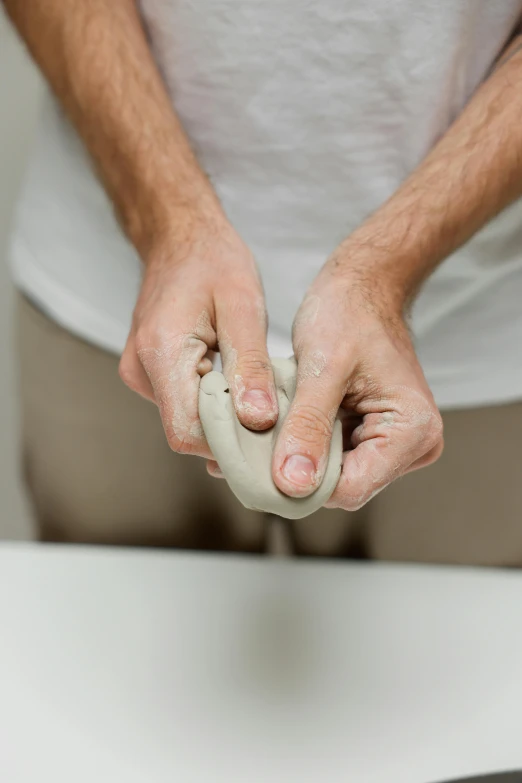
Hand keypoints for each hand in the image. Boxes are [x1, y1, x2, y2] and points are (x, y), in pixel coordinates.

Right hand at [119, 209, 277, 457]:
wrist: (181, 238)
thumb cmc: (214, 263)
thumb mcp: (244, 307)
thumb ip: (250, 367)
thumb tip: (259, 421)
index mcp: (161, 353)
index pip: (187, 431)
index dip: (229, 443)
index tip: (269, 438)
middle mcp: (141, 371)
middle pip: (187, 431)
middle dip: (233, 433)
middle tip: (275, 418)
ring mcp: (141, 375)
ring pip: (187, 421)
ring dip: (226, 417)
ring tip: (258, 396)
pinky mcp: (151, 375)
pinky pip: (184, 405)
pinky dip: (215, 404)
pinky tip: (238, 387)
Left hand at [270, 260, 443, 509]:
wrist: (361, 287)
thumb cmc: (349, 313)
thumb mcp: (322, 369)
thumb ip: (307, 428)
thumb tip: (293, 484)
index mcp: (413, 431)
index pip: (352, 489)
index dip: (303, 483)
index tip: (259, 466)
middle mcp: (414, 444)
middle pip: (344, 486)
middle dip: (299, 468)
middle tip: (259, 443)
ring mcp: (397, 443)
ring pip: (335, 475)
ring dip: (300, 455)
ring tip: (275, 426)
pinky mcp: (377, 435)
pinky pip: (335, 457)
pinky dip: (307, 443)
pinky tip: (289, 423)